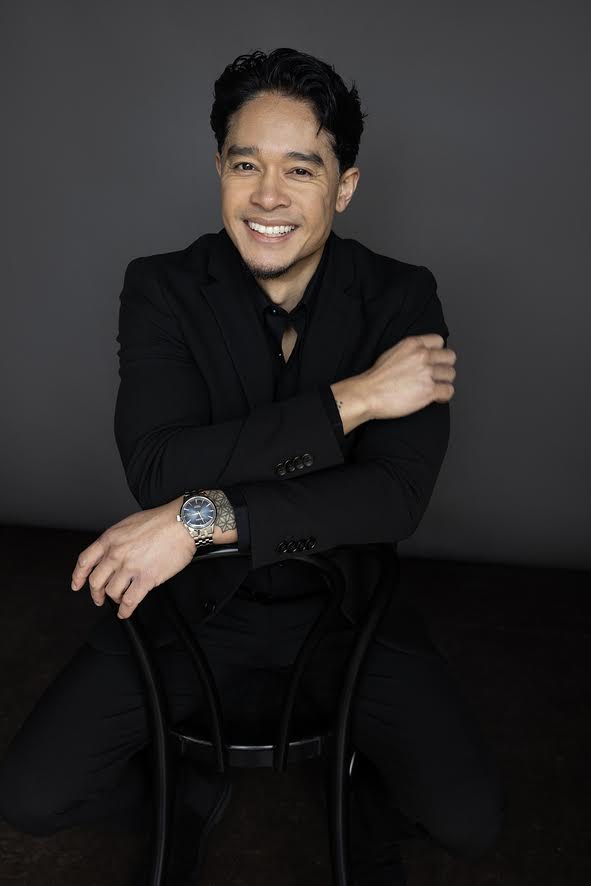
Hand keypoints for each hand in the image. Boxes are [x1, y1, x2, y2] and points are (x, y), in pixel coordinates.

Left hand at [70, 496, 195, 618]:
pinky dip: (125, 610)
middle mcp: (116, 554)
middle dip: (96, 594)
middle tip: (99, 598)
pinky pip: (129, 601)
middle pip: (96, 581)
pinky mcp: (145, 579)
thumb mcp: (129, 524)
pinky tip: (126, 611)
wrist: (181, 523)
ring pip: (112, 592)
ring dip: (114, 600)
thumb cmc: (161, 521)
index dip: (78, 576)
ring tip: (119, 600)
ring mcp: (129, 567)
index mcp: (110, 539)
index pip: (85, 561)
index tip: (77, 584)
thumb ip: (117, 540)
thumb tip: (113, 553)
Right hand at [363, 334, 455, 419]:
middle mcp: (422, 356)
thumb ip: (411, 351)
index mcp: (413, 344)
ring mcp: (427, 373)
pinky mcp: (429, 390)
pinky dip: (444, 396)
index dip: (438, 352)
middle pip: (449, 357)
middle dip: (444, 367)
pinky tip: (436, 397)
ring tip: (435, 387)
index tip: (434, 360)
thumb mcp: (392, 353)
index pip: (439, 341)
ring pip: (450, 374)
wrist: (368, 394)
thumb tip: (423, 357)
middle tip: (437, 375)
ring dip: (444, 382)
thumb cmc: (376, 378)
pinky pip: (448, 391)